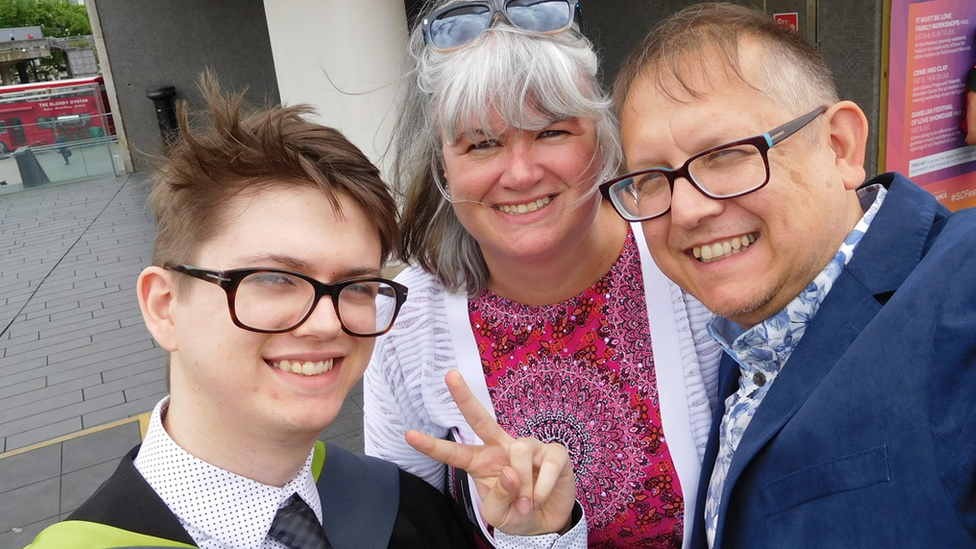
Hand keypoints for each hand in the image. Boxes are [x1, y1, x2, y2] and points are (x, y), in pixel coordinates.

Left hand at [405, 370, 575, 535]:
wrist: (548, 522)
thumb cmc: (517, 513)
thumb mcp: (500, 516)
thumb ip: (499, 497)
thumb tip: (510, 472)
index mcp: (482, 463)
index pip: (455, 453)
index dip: (432, 446)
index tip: (409, 435)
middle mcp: (502, 448)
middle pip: (480, 418)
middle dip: (464, 397)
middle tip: (449, 375)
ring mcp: (529, 447)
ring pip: (519, 452)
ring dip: (524, 485)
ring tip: (528, 502)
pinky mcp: (554, 453)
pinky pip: (547, 466)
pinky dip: (542, 488)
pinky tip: (541, 497)